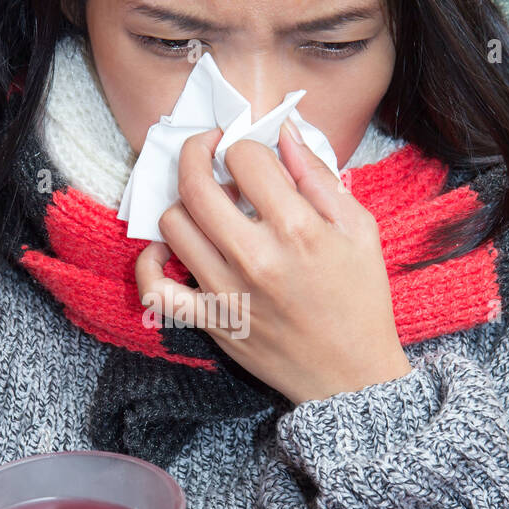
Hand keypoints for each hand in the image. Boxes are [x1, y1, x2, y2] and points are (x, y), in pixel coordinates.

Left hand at [134, 122, 411, 404]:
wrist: (352, 374)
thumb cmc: (360, 298)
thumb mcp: (359, 229)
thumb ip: (318, 176)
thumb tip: (283, 133)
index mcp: (297, 229)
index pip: (244, 158)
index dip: (244, 144)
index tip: (248, 151)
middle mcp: (254, 257)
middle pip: (196, 184)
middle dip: (197, 152)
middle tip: (209, 150)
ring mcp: (226, 291)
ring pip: (172, 225)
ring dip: (184, 204)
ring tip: (207, 206)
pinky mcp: (210, 321)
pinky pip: (156, 290)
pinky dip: (149, 264)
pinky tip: (165, 249)